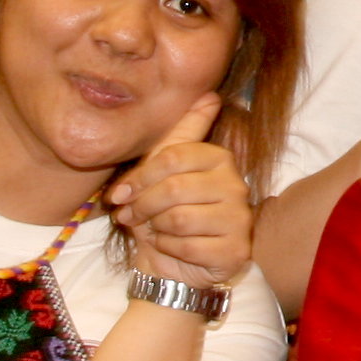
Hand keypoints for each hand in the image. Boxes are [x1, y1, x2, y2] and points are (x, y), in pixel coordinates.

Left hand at [113, 96, 253, 287]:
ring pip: (179, 219)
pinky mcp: (237, 250)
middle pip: (173, 188)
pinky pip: (189, 247)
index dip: (138, 178)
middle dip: (143, 206)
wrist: (170, 265)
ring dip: (156, 230)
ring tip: (155, 231)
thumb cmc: (163, 213)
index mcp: (219, 159)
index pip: (172, 157)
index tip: (119, 195)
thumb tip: (210, 95)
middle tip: (131, 216)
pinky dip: (170, 250)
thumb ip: (183, 133)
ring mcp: (240, 219)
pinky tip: (173, 249)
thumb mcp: (163, 170)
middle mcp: (237, 185)